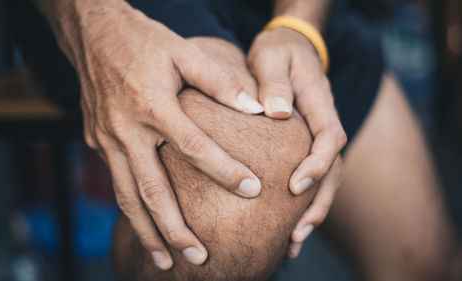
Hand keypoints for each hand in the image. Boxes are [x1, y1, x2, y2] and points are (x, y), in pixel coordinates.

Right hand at [61, 3, 264, 269]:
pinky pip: (117, 182)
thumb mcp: (184, 51)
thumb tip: (257, 109)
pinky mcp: (96, 142)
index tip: (252, 190)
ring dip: (146, 232)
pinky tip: (146, 225)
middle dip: (175, 229)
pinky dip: (132, 209)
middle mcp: (126, 128)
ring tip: (164, 261)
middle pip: (151, 190)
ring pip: (126, 197)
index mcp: (153, 104)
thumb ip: (220, 82)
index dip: (225, 171)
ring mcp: (106, 139)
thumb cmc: (144, 41)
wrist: (93, 34)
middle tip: (198, 257)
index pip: (194, 148)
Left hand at [247, 27, 346, 257]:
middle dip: (318, 201)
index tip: (295, 186)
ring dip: (314, 209)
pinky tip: (289, 223)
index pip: (330, 137)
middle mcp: (325, 122)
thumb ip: (274, 82)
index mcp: (319, 102)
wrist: (291, 47)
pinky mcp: (308, 144)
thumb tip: (275, 115)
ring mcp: (319, 134)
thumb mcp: (272, 57)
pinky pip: (314, 174)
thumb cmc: (278, 52)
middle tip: (296, 231)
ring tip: (294, 239)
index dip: (317, 164)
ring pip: (328, 177)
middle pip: (334, 167)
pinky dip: (305, 201)